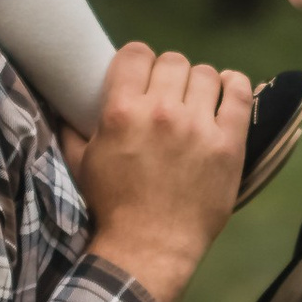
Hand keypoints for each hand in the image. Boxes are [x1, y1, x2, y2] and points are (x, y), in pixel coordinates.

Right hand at [76, 42, 251, 301]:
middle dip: (169, 74)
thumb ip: (72, 129)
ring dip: (199, 83)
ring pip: (205, 74)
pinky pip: (238, 94)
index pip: (136, 53)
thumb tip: (63, 104)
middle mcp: (161, 112)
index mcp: (122, 112)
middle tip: (169, 94)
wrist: (149, 247)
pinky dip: (233, 85)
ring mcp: (198, 127)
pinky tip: (226, 90)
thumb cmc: (112, 208)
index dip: (139, 60)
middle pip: (173, 61)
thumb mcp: (82, 164)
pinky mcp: (228, 144)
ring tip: (196, 100)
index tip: (142, 74)